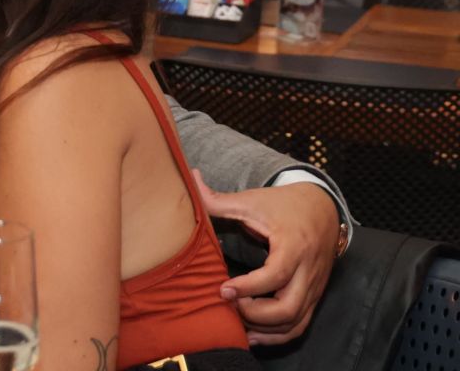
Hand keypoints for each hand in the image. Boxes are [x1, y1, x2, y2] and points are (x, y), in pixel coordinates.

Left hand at [193, 170, 338, 344]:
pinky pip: (300, 324)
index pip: (276, 275)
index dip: (249, 286)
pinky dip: (278, 335)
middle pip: (289, 307)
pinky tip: (252, 333)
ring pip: (295, 321)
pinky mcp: (314, 295)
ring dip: (265, 328)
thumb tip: (190, 178)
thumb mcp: (253, 200)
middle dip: (255, 313)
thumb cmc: (283, 205)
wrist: (323, 208)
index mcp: (294, 245)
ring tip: (236, 323)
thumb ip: (219, 199)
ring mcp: (314, 286)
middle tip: (229, 303)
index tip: (222, 288)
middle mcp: (309, 270)